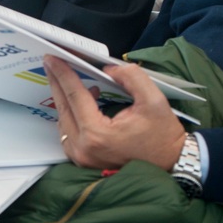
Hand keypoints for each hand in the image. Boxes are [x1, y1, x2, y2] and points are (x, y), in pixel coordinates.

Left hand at [44, 55, 185, 170]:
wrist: (171, 165)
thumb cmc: (163, 136)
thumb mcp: (154, 100)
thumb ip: (131, 77)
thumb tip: (108, 69)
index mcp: (97, 134)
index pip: (74, 96)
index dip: (63, 73)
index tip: (52, 58)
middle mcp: (83, 148)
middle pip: (63, 107)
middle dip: (56, 82)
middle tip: (51, 63)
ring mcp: (81, 158)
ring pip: (63, 121)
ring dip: (65, 100)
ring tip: (69, 80)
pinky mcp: (83, 162)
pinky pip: (68, 134)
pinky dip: (71, 116)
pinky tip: (80, 103)